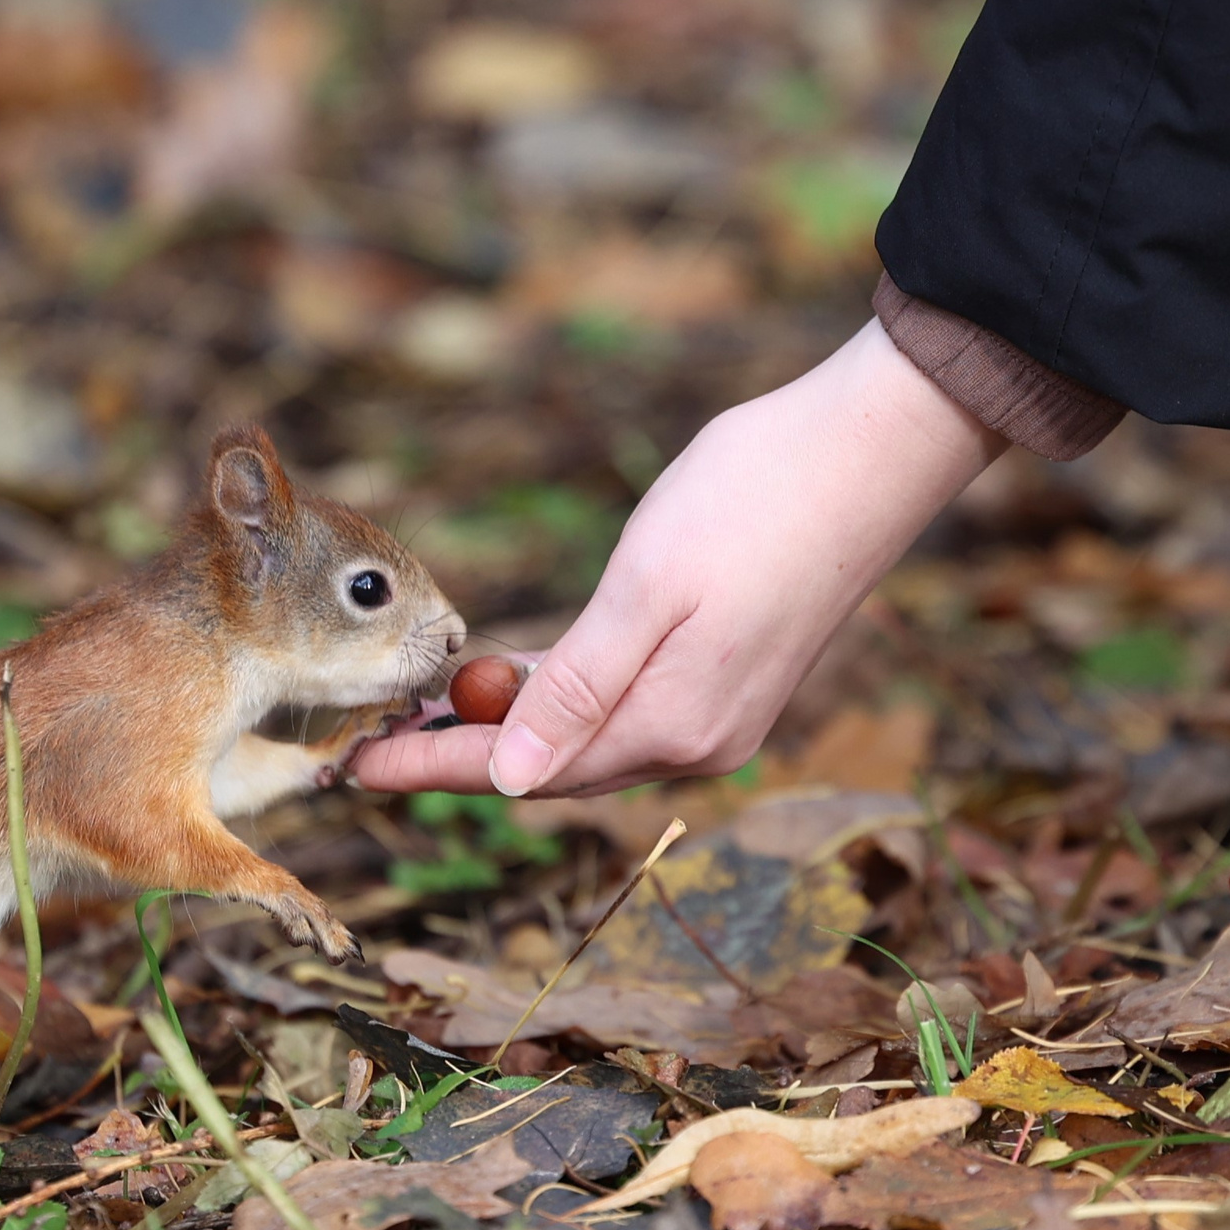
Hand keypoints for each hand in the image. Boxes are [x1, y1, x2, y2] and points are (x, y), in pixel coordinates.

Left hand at [352, 318, 1007, 797]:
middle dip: (457, 757)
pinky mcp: (728, 679)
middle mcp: (698, 741)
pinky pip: (619, 712)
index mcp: (673, 725)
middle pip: (549, 768)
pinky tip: (510, 682)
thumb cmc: (756, 499)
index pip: (524, 770)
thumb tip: (510, 781)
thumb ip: (577, 689)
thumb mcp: (647, 588)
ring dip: (505, 732)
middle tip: (366, 741)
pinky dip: (557, 702)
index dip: (434, 769)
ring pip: (584, 744)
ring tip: (419, 713)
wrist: (874, 449)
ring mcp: (719, 716)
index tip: (355, 768)